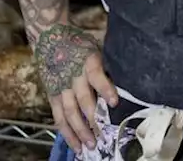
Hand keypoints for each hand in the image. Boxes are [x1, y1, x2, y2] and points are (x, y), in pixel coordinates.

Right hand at [34, 24, 117, 150]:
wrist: (50, 38)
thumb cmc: (80, 45)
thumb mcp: (96, 48)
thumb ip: (108, 64)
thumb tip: (131, 78)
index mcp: (87, 61)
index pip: (96, 76)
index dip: (105, 89)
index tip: (114, 102)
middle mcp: (73, 76)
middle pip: (82, 99)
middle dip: (92, 118)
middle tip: (103, 134)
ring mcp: (61, 88)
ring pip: (69, 113)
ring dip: (80, 131)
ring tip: (90, 145)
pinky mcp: (52, 96)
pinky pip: (58, 117)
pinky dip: (67, 133)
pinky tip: (75, 145)